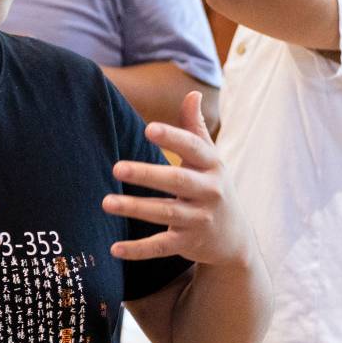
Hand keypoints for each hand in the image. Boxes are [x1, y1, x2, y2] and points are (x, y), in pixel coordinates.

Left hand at [103, 91, 254, 265]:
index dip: (173, 138)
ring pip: (165, 213)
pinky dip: (138, 249)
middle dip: (147, 174)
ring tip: (106, 202)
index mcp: (213, 166)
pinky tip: (114, 249)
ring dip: (135, 208)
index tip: (149, 129)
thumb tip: (191, 93)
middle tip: (117, 167)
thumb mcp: (210, 160)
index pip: (193, 148)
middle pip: (176, 181)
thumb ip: (196, 128)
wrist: (235, 238)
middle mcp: (209, 192)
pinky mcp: (188, 244)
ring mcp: (199, 219)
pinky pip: (161, 246)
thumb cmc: (213, 188)